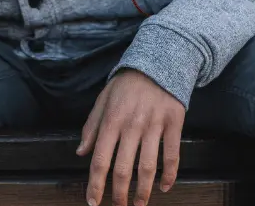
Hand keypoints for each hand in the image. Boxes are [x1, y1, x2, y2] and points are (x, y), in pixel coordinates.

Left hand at [76, 69, 185, 205]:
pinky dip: (169, 175)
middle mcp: (132, 125)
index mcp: (111, 119)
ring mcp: (154, 125)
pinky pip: (172, 156)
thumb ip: (91, 126)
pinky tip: (164, 187)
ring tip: (139, 204)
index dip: (95, 184)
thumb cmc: (126, 84)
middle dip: (119, 194)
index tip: (93, 202)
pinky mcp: (174, 124)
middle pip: (123, 169)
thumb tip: (81, 152)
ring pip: (147, 167)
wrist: (157, 63)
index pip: (100, 159)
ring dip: (143, 192)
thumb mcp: (103, 99)